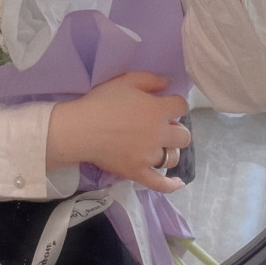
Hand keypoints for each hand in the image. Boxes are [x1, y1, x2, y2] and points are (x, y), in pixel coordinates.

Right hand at [46, 71, 191, 192]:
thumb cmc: (102, 102)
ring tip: (158, 146)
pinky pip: (161, 184)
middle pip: (183, 136)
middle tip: (160, 126)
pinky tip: (177, 183)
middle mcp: (158, 134)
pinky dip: (171, 185)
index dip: (176, 104)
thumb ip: (150, 80)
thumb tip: (168, 83)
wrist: (81, 129)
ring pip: (173, 157)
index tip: (166, 105)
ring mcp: (150, 156)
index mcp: (157, 110)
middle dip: (176, 129)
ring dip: (169, 150)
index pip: (181, 107)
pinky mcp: (138, 173)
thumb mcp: (125, 81)